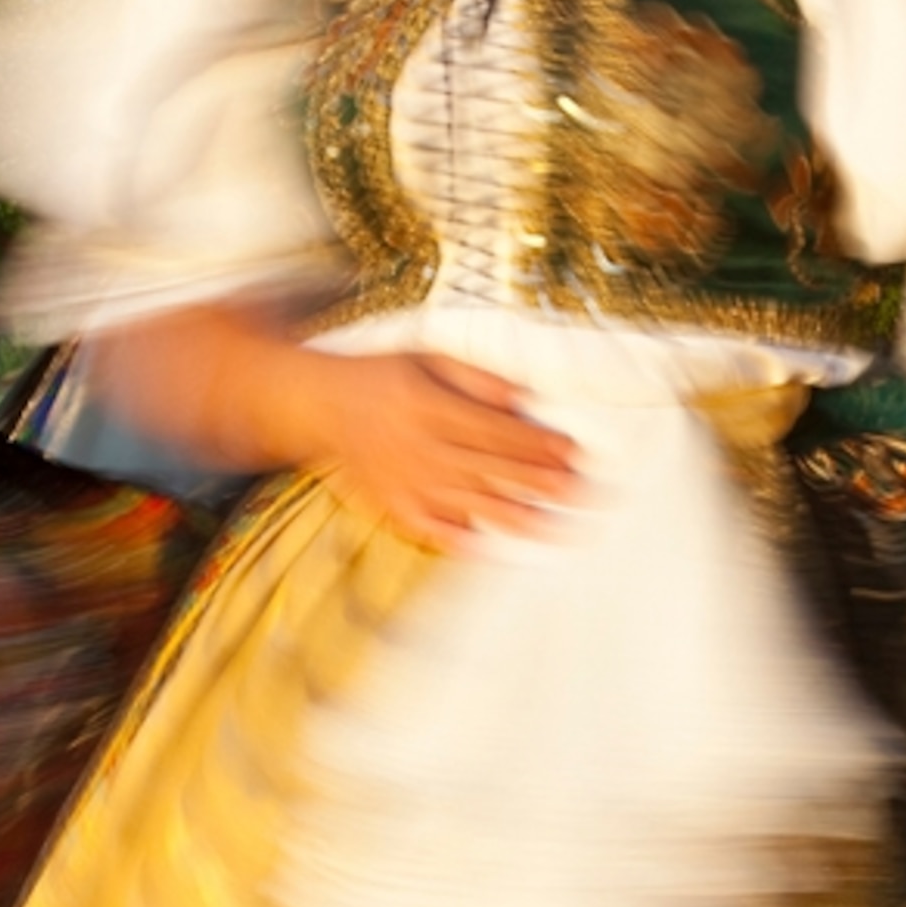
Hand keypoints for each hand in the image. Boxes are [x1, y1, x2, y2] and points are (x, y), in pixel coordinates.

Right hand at [291, 350, 579, 548]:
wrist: (319, 407)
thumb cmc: (383, 378)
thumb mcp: (428, 358)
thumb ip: (478, 379)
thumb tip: (527, 401)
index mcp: (428, 406)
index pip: (496, 431)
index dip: (537, 445)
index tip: (575, 454)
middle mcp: (417, 448)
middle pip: (492, 471)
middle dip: (542, 484)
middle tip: (585, 495)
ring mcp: (405, 483)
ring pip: (471, 505)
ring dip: (520, 518)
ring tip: (563, 529)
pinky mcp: (393, 507)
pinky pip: (434, 529)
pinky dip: (465, 540)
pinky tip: (499, 548)